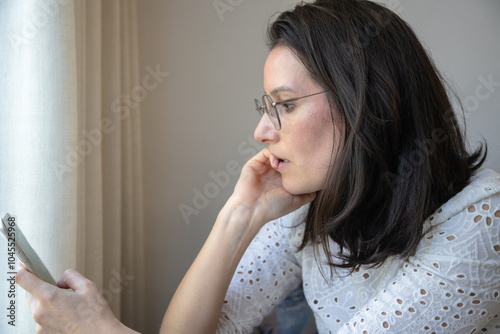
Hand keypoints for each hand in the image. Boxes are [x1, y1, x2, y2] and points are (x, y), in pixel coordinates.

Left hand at [15, 263, 130, 333]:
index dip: (22, 269)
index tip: (22, 266)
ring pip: (37, 308)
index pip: (24, 280)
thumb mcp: (88, 287)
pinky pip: (43, 320)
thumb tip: (63, 279)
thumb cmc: (96, 317)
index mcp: (50, 297)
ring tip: (69, 308)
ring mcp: (41, 326)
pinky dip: (52, 316)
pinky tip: (68, 317)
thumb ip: (71, 276)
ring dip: (48, 304)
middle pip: (30, 294)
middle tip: (59, 290)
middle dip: (41, 289)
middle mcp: (41, 313)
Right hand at [225, 148, 315, 226]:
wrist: (252, 210)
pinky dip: (273, 151)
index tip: (309, 159)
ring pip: (276, 151)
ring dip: (283, 151)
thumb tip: (319, 188)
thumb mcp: (296, 201)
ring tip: (288, 157)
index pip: (294, 165)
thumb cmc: (272, 208)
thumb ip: (307, 194)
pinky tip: (278, 160)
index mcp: (283, 181)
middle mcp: (274, 173)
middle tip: (300, 154)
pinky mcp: (254, 163)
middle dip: (293, 153)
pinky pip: (265, 151)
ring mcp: (264, 167)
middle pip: (286, 156)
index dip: (302, 161)